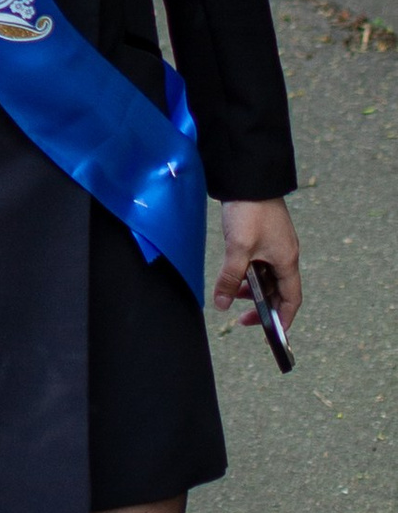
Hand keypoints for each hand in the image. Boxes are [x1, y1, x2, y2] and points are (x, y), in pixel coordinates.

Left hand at [213, 196, 300, 333]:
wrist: (248, 178)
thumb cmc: (250, 211)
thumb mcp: (238, 248)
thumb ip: (230, 277)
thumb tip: (222, 304)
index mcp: (286, 261)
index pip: (291, 299)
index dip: (283, 319)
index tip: (271, 334)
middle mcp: (285, 255)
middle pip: (278, 290)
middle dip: (262, 306)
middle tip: (241, 319)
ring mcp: (275, 245)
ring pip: (266, 277)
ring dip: (251, 289)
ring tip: (231, 294)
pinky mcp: (263, 237)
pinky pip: (259, 264)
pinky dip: (248, 274)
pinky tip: (232, 274)